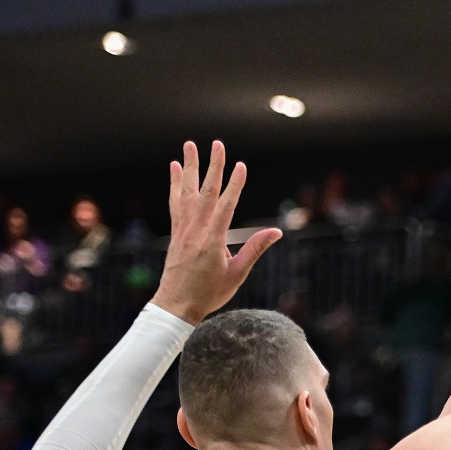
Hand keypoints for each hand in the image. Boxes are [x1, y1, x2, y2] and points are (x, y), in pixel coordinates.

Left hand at [151, 141, 282, 324]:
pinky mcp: (176, 231)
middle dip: (213, 166)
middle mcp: (195, 230)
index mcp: (212, 240)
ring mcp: (183, 229)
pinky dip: (175, 184)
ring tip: (189, 145)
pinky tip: (174, 168)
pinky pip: (176, 202)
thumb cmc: (208, 293)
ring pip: (187, 192)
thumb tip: (276, 232)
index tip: (241, 165)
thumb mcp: (236, 274)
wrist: (175, 305)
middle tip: (217, 144)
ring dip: (189, 167)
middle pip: (206, 192)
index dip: (235, 185)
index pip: (226, 206)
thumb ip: (254, 250)